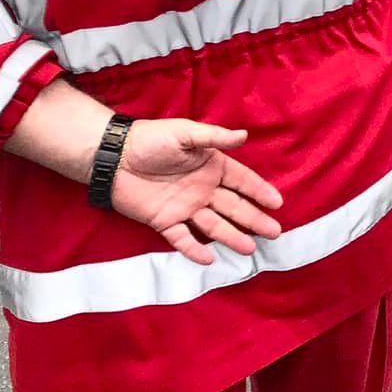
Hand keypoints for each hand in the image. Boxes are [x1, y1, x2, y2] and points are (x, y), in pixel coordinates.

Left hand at [110, 119, 283, 265]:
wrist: (114, 157)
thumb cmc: (151, 139)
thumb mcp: (185, 133)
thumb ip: (214, 138)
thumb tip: (244, 136)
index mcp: (211, 166)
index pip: (241, 181)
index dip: (259, 191)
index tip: (277, 203)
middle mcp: (202, 189)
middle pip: (233, 207)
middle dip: (254, 219)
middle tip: (274, 232)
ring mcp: (184, 207)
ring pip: (214, 225)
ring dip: (231, 237)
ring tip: (249, 249)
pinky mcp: (164, 221)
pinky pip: (182, 238)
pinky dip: (194, 249)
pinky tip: (208, 259)